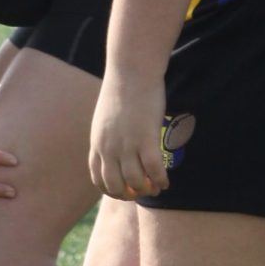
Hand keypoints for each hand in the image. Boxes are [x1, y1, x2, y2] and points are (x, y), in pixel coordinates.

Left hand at [89, 73, 168, 201]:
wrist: (131, 71)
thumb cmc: (121, 90)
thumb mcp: (105, 118)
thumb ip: (107, 136)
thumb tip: (115, 149)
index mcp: (98, 143)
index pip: (99, 180)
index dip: (112, 191)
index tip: (125, 191)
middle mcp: (109, 148)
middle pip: (116, 186)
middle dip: (130, 194)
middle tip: (143, 191)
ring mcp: (127, 144)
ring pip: (136, 181)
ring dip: (148, 189)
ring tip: (157, 187)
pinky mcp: (146, 138)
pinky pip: (154, 169)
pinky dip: (161, 180)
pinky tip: (166, 181)